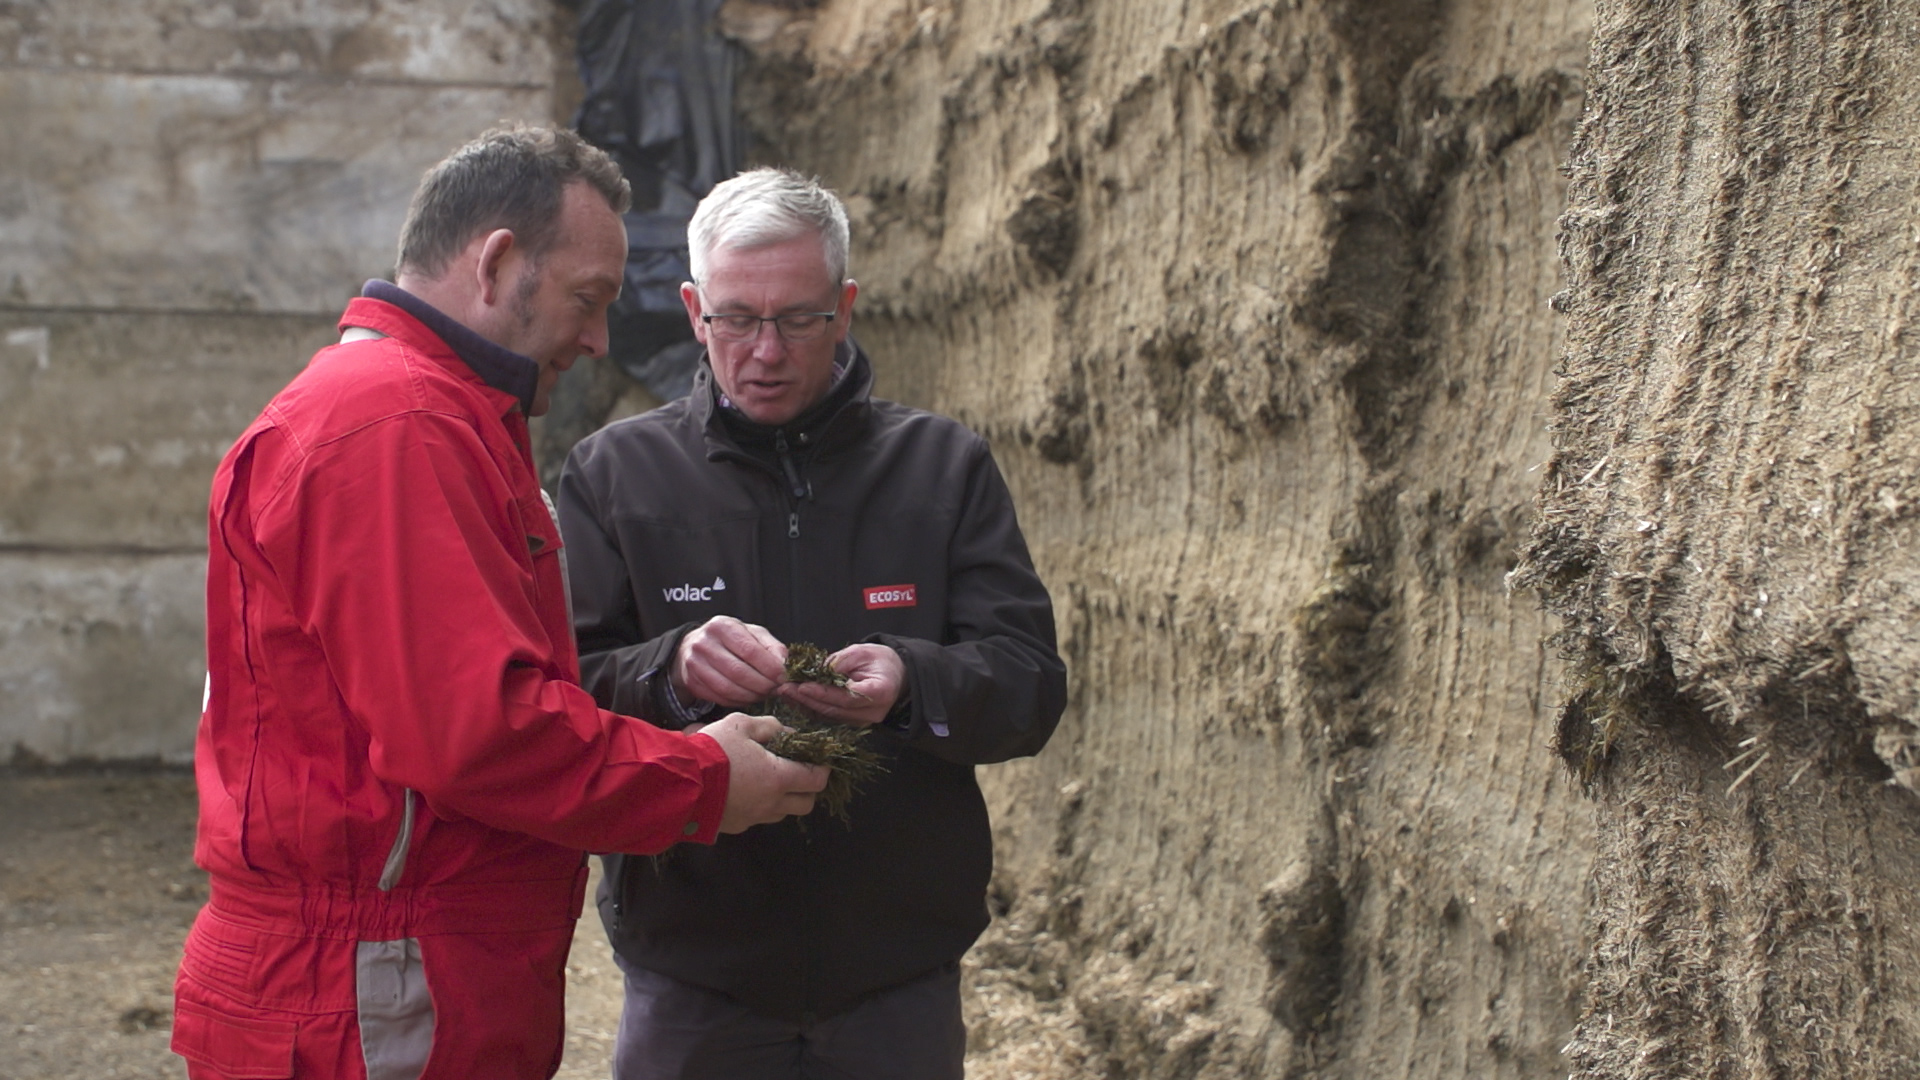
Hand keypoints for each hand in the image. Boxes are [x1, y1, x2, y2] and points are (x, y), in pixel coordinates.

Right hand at [673, 616, 787, 708]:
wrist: (696, 645)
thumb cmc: (730, 639)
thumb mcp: (752, 633)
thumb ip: (771, 646)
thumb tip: (784, 664)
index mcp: (722, 626)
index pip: (750, 650)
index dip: (769, 667)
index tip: (783, 677)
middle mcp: (704, 643)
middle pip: (739, 672)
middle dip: (762, 684)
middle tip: (776, 689)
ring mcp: (695, 664)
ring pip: (728, 688)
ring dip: (752, 696)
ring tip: (764, 694)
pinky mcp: (692, 682)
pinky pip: (720, 698)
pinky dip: (739, 701)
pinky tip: (749, 697)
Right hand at [695, 712, 828, 832]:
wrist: (678, 782)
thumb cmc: (713, 750)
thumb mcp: (741, 725)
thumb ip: (770, 727)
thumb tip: (788, 733)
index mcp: (778, 778)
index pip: (816, 779)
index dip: (822, 768)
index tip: (819, 759)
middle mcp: (771, 803)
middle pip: (806, 803)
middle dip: (808, 788)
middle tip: (798, 771)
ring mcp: (754, 818)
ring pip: (782, 813)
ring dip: (784, 799)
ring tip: (770, 780)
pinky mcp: (737, 826)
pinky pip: (758, 817)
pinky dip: (761, 806)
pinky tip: (746, 790)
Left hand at [778, 643, 904, 727]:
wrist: (895, 675)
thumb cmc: (880, 660)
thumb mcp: (861, 652)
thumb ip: (839, 663)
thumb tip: (813, 672)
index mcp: (880, 692)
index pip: (846, 696)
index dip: (822, 693)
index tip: (802, 685)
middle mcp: (873, 712)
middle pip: (835, 710)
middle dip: (807, 699)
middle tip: (784, 688)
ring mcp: (864, 721)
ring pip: (830, 716)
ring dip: (806, 705)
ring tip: (786, 693)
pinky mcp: (855, 723)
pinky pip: (831, 717)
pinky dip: (812, 708)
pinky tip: (796, 699)